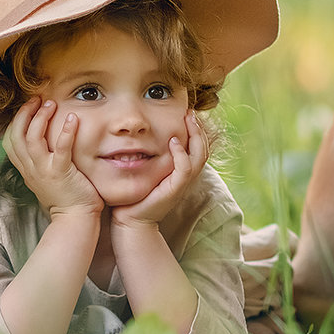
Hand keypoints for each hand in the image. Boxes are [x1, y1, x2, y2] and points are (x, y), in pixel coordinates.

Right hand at [3, 97, 102, 218]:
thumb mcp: (44, 178)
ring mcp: (44, 171)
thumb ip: (39, 162)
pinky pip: (60, 148)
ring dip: (40, 118)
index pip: (10, 141)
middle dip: (25, 114)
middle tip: (37, 99)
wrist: (75, 218)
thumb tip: (41, 145)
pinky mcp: (61, 173)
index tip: (28, 107)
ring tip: (50, 104)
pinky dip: (65, 132)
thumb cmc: (65, 197)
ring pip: (33, 139)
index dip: (16, 121)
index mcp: (26, 169)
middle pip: (17, 135)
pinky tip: (72, 118)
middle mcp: (31, 169)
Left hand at [111, 111, 206, 228]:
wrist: (130, 221)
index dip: (195, 130)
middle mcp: (185, 176)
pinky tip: (173, 142)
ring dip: (195, 136)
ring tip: (187, 120)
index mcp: (180, 171)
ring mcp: (182, 184)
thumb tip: (136, 134)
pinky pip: (186, 169)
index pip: (196, 147)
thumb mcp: (143, 170)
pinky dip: (182, 154)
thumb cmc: (132, 195)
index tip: (187, 113)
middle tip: (190, 112)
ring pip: (200, 156)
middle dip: (198, 129)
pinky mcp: (175, 190)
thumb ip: (145, 154)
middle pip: (203, 148)